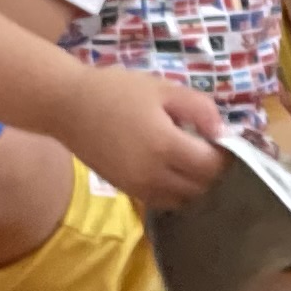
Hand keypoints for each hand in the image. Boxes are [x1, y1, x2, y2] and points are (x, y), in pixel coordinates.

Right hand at [66, 67, 227, 204]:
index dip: (224, 156)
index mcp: (165, 145)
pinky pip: (165, 202)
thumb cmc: (114, 91)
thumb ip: (199, 108)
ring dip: (195, 185)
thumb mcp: (161, 88)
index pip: (213, 166)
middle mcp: (155, 174)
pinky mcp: (129, 192)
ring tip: (189, 161)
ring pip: (186, 200)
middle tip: (207, 150)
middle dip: (212, 172)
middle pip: (203, 187)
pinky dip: (176, 191)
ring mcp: (140, 188)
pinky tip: (172, 171)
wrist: (65, 105)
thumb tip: (223, 133)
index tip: (221, 142)